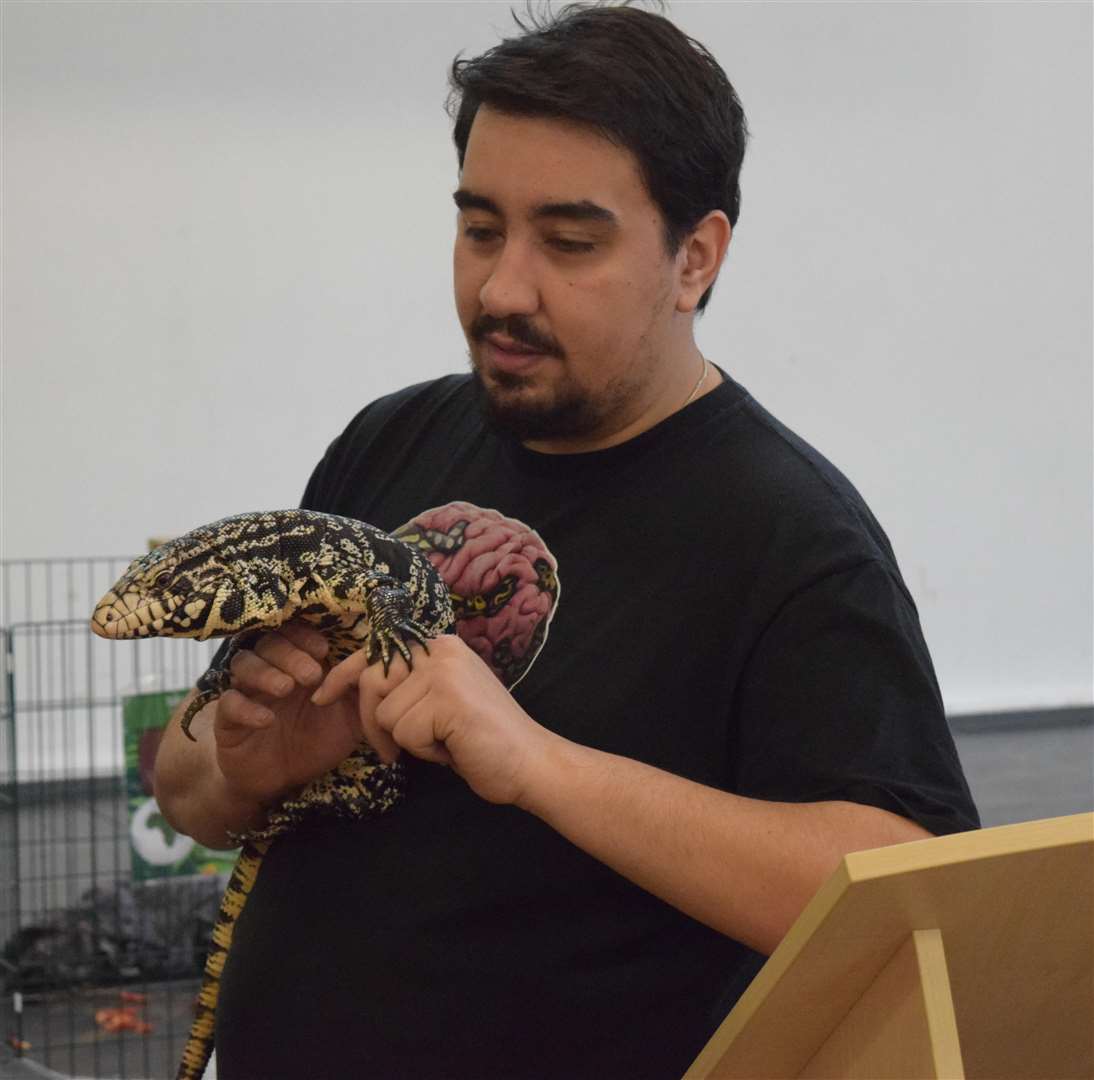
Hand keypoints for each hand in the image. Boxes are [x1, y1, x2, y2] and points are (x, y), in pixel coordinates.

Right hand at [211, 621, 365, 806]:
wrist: (284, 781)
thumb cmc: (318, 740)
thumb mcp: (349, 718)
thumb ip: (362, 693)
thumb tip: (379, 668)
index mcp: (298, 663)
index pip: (294, 634)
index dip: (305, 636)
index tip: (323, 649)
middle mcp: (270, 671)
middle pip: (268, 644)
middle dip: (291, 655)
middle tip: (311, 675)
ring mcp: (247, 693)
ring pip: (243, 664)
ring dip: (265, 672)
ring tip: (286, 688)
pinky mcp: (228, 721)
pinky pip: (228, 704)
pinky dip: (245, 708)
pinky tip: (265, 719)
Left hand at [311, 634, 554, 805]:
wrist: (529, 762)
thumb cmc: (484, 739)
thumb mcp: (442, 701)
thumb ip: (411, 687)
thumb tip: (360, 689)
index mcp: (439, 646)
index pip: (377, 652)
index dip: (343, 676)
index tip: (320, 696)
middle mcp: (440, 649)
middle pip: (371, 683)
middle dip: (373, 725)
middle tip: (395, 753)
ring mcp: (443, 671)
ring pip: (385, 715)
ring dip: (410, 742)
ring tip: (447, 742)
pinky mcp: (445, 697)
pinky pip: (404, 733)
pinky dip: (424, 753)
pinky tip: (454, 748)